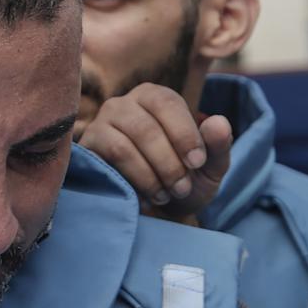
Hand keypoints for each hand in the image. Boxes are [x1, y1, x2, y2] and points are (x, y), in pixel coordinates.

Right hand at [77, 83, 231, 218]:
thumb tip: (218, 122)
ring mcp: (101, 125)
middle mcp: (124, 104)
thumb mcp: (209, 167)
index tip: (198, 163)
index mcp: (155, 97)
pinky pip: (107, 162)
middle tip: (182, 188)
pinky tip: (145, 197)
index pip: (167, 103)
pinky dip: (131, 181)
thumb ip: (219, 145)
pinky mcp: (88, 148)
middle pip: (145, 128)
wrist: (156, 210)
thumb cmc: (184, 180)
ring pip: (124, 146)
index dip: (184, 134)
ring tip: (165, 195)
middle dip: (168, 163)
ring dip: (149, 176)